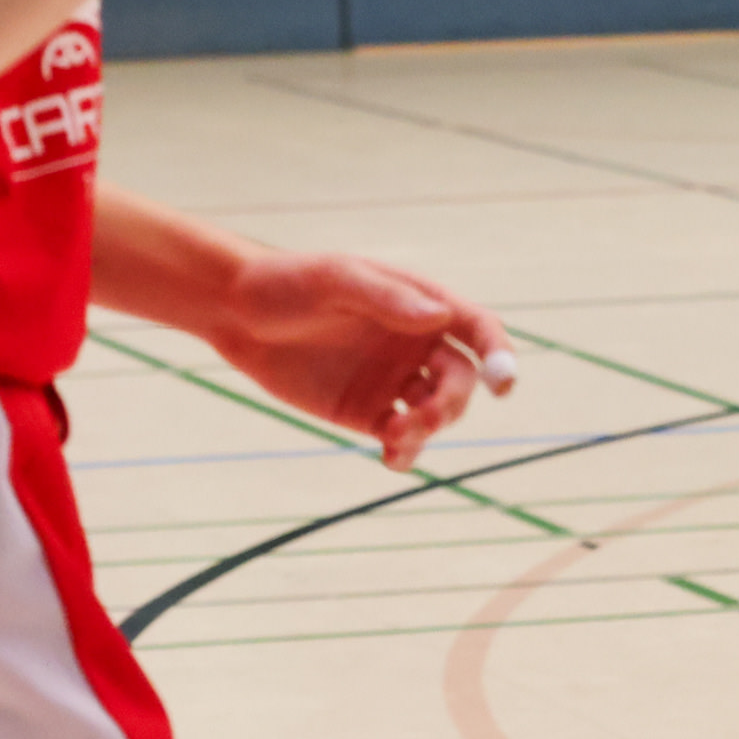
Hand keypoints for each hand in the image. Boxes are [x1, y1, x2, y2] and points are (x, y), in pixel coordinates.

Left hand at [202, 245, 513, 468]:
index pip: (477, 329)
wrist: (236, 312)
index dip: (498, 354)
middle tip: (423, 415)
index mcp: (422, 305)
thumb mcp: (336, 280)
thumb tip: (441, 316)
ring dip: (427, 428)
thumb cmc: (290, 282)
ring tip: (394, 435)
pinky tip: (392, 458)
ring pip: (436, 413)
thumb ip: (387, 298)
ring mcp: (395, 380)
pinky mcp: (367, 412)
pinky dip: (406, 451)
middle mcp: (417, 344)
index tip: (502, 382)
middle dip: (452, 402)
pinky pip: (402, 438)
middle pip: (461, 380)